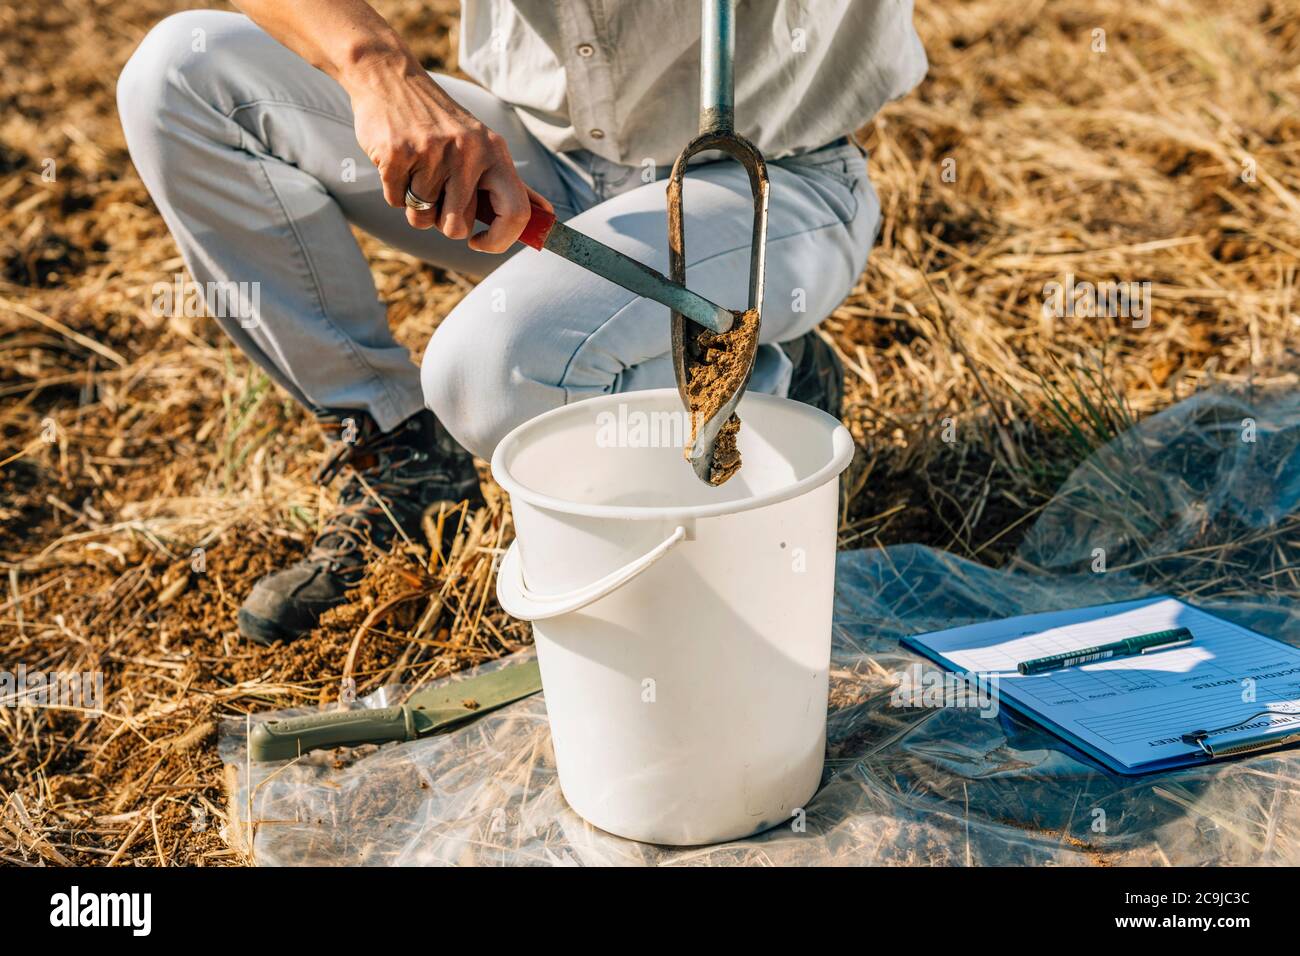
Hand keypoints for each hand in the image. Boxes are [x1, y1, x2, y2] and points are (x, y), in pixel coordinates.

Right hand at [348, 60, 551, 251]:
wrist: (390, 78)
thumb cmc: (441, 122)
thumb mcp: (482, 144)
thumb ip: (510, 184)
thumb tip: (546, 216)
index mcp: (495, 152)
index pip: (515, 213)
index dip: (500, 240)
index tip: (480, 242)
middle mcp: (468, 152)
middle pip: (456, 227)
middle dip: (442, 220)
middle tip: (437, 190)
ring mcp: (431, 153)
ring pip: (422, 218)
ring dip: (416, 206)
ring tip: (417, 171)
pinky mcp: (397, 154)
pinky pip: (395, 202)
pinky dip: (394, 191)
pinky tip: (398, 162)